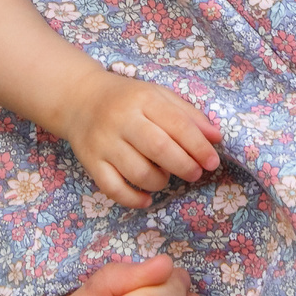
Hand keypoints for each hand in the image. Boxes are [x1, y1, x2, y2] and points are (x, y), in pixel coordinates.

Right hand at [60, 72, 223, 208]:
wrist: (79, 99)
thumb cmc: (127, 99)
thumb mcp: (158, 96)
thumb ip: (188, 115)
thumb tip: (216, 138)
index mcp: (143, 99)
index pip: (177, 125)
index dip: (198, 146)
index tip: (212, 162)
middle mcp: (121, 120)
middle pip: (159, 149)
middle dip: (184, 166)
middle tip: (195, 173)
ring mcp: (103, 142)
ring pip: (138, 173)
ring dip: (160, 182)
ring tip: (165, 177)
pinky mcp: (90, 162)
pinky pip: (113, 189)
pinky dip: (133, 199)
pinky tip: (146, 198)